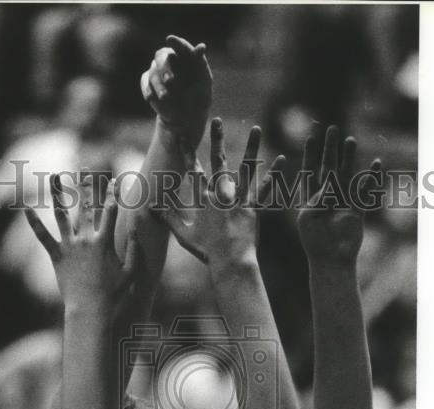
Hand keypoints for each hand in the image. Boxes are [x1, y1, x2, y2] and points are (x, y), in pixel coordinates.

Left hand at [25, 175, 139, 310]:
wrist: (89, 310)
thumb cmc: (112, 294)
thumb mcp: (131, 272)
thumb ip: (134, 249)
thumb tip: (136, 229)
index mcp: (104, 242)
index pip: (111, 211)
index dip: (113, 194)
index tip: (115, 180)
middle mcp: (86, 239)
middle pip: (87, 206)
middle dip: (87, 186)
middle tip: (86, 169)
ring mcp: (70, 246)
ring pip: (62, 214)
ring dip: (58, 193)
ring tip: (54, 177)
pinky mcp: (56, 256)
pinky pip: (43, 236)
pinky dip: (34, 222)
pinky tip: (25, 208)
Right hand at [141, 35, 211, 148]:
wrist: (186, 117)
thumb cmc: (198, 97)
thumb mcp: (204, 82)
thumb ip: (201, 63)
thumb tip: (202, 45)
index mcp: (185, 57)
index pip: (180, 46)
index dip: (176, 43)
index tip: (170, 39)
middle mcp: (170, 60)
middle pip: (161, 56)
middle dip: (164, 67)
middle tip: (170, 81)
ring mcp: (158, 71)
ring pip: (153, 72)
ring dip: (158, 85)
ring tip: (165, 97)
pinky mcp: (149, 83)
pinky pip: (144, 81)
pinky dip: (146, 89)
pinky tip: (150, 98)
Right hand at [157, 118, 282, 267]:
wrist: (229, 262)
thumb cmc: (206, 250)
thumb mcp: (183, 235)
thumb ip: (169, 219)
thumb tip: (151, 210)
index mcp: (204, 199)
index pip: (194, 171)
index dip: (188, 153)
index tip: (184, 137)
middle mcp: (221, 194)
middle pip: (218, 161)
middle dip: (216, 139)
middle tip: (217, 120)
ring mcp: (238, 199)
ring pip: (246, 168)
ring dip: (252, 146)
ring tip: (257, 128)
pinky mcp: (254, 207)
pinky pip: (265, 188)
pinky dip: (274, 174)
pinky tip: (282, 159)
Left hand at [297, 125, 382, 263]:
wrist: (331, 260)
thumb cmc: (314, 242)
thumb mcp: (308, 218)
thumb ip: (317, 198)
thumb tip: (330, 181)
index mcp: (310, 200)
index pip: (310, 172)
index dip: (310, 156)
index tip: (310, 138)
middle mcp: (327, 198)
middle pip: (329, 167)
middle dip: (330, 149)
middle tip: (332, 129)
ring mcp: (342, 202)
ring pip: (347, 175)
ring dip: (349, 157)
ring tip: (351, 139)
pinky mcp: (357, 210)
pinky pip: (365, 191)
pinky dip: (370, 178)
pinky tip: (375, 163)